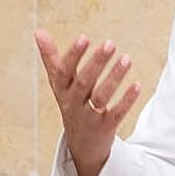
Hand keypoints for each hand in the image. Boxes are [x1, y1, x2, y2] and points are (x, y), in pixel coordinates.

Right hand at [34, 29, 141, 175]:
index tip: (84, 37)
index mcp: (61, 90)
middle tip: (110, 44)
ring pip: (101, 97)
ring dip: (114, 78)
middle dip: (96, 63)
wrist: (81, 145)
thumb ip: (50, 57)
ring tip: (127, 59)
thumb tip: (37, 30)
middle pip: (83, 82)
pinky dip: (126, 100)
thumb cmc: (71, 104)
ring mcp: (89, 116)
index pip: (63, 71)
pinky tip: (137, 85)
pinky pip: (116, 113)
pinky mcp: (105, 127)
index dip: (73, 55)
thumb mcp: (58, 83)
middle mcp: (73, 103)